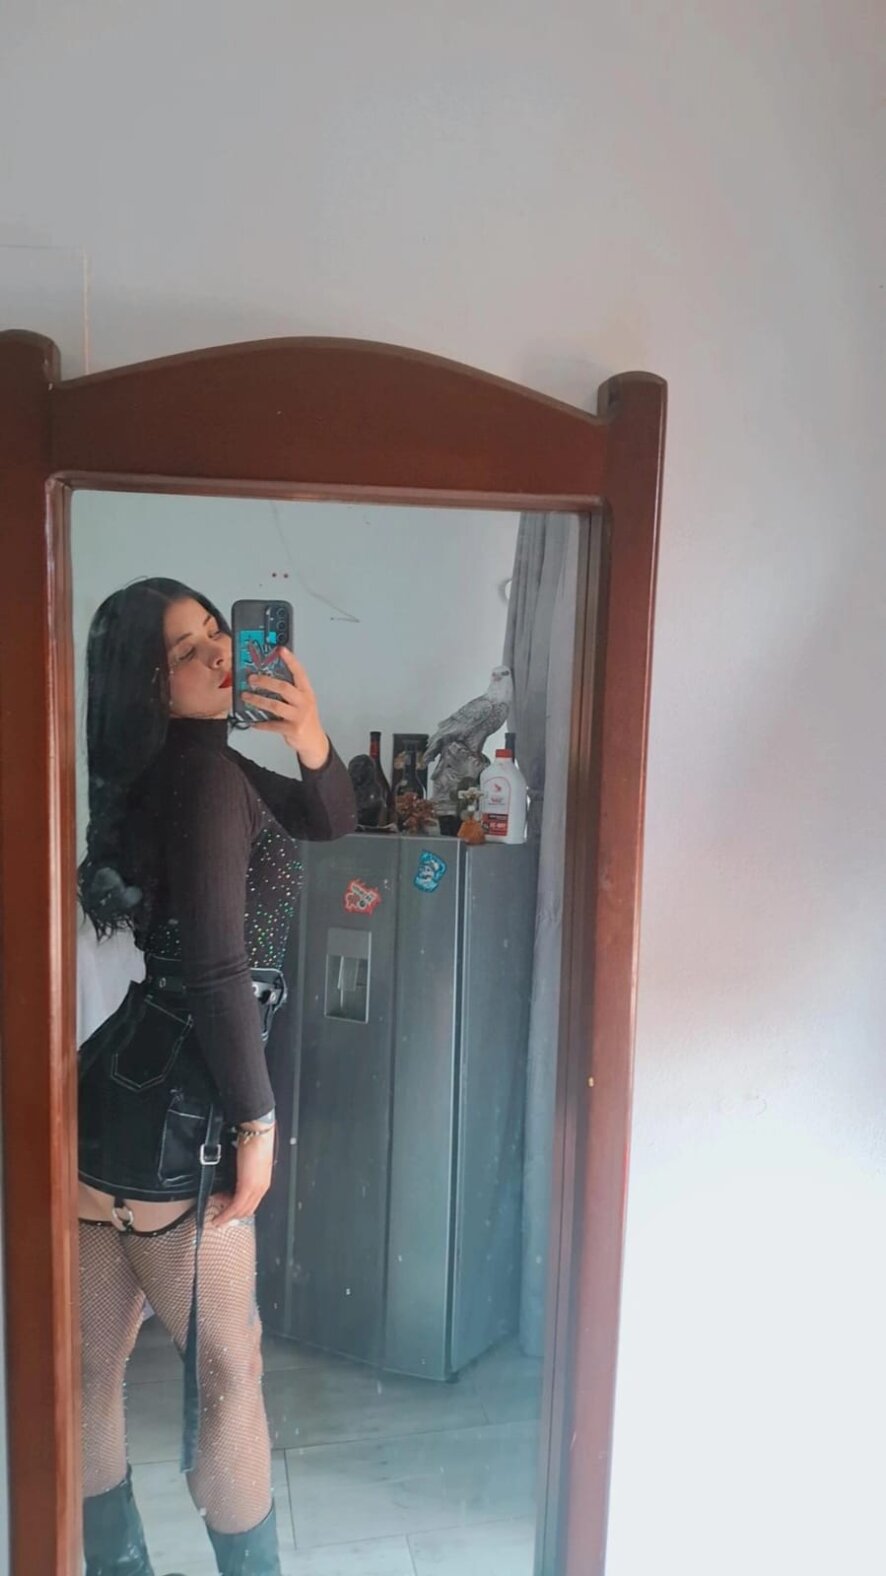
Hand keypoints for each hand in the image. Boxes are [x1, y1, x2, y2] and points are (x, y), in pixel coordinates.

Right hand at [210, 1126, 274, 1228]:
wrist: (257, 1133)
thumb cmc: (254, 1142)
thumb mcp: (249, 1162)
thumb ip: (244, 1173)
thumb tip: (234, 1179)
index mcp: (262, 1182)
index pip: (251, 1203)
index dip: (238, 1210)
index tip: (226, 1210)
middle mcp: (261, 1187)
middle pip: (247, 1210)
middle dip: (232, 1215)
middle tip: (219, 1215)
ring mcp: (256, 1188)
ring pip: (242, 1211)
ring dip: (228, 1216)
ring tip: (217, 1216)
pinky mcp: (248, 1186)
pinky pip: (236, 1206)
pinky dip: (226, 1214)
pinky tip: (219, 1216)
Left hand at [243, 648, 329, 766]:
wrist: (314, 741)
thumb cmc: (305, 718)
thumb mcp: (302, 701)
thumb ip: (290, 690)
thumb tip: (267, 678)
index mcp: (306, 692)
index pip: (299, 672)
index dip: (290, 660)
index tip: (280, 650)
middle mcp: (304, 702)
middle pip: (284, 687)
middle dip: (265, 681)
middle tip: (251, 678)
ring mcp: (299, 716)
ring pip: (275, 705)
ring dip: (258, 700)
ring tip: (246, 696)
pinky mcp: (292, 729)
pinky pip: (272, 725)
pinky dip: (260, 724)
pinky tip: (252, 722)